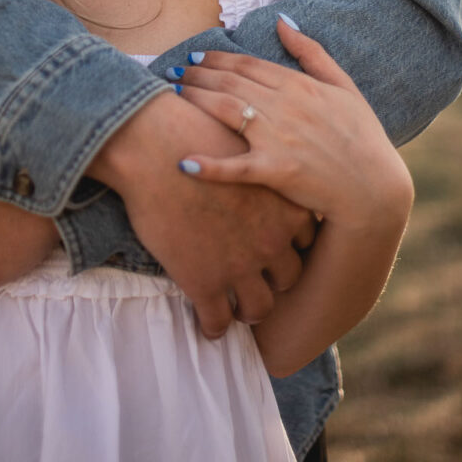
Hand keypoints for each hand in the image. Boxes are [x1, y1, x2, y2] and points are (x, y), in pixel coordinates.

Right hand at [91, 93, 315, 337]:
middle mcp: (271, 241)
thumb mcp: (245, 147)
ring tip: (237, 311)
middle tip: (261, 281)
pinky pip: (216, 321)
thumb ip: (258, 168)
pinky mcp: (204, 282)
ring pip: (259, 307)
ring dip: (249, 311)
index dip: (290, 243)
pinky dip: (212, 327)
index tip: (275, 244)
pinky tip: (206, 324)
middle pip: (288, 276)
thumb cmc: (194, 134)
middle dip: (275, 280)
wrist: (155, 146)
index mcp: (286, 207)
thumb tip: (253, 167)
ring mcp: (240, 266)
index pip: (307, 238)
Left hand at [177, 17, 412, 229]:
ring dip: (194, 100)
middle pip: (229, 82)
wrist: (375, 188)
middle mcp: (285, 105)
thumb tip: (282, 20)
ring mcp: (279, 138)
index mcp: (299, 84)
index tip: (193, 57)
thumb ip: (311, 52)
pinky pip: (236, 167)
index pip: (246, 64)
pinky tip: (183, 163)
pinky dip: (209, 166)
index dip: (215, 58)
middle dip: (196, 75)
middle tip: (171, 73)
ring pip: (225, 110)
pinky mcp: (276, 171)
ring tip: (170, 96)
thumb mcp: (343, 86)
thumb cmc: (361, 137)